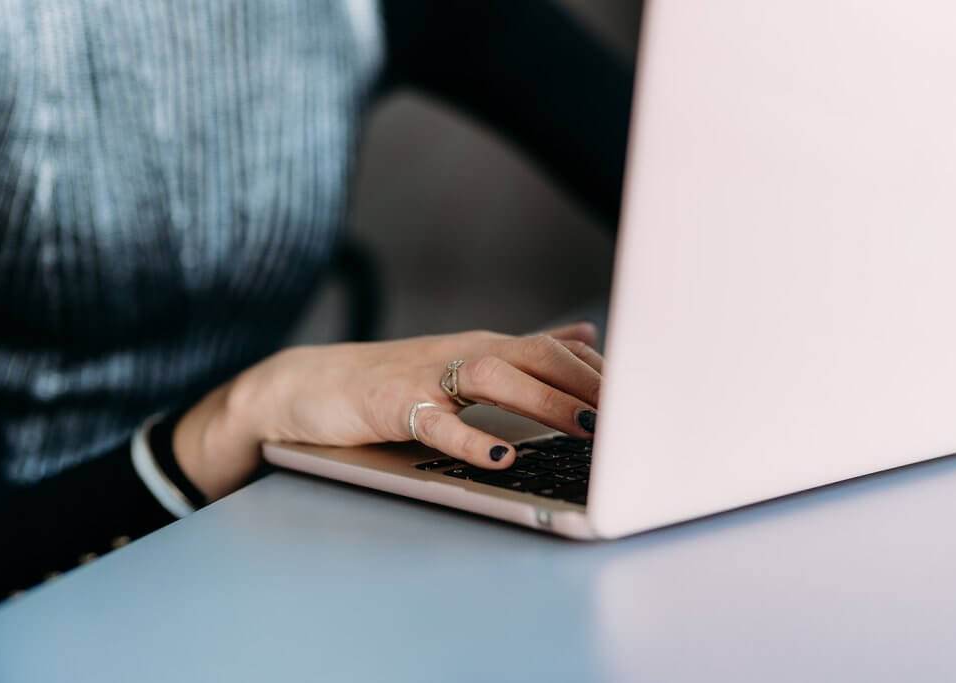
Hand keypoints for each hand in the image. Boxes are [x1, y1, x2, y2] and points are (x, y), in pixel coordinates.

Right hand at [173, 322, 603, 501]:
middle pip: (536, 356)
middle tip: (636, 412)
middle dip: (590, 382)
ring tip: (589, 428)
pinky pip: (434, 420)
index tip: (648, 395)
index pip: (553, 350)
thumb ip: (527, 352)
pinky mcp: (389, 405)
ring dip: (545, 401)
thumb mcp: (464, 362)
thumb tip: (589, 335)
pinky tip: (501, 456)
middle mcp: (460, 354)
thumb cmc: (392, 381)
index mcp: (483, 348)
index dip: (602, 372)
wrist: (307, 384)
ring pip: (494, 377)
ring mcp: (424, 377)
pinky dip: (470, 437)